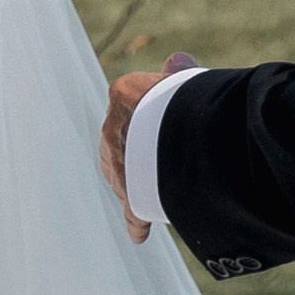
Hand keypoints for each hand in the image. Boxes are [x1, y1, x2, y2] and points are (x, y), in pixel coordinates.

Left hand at [100, 53, 197, 239]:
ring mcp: (119, 165)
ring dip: (139, 185)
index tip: (165, 126)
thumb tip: (178, 60)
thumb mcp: (181, 82)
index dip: (149, 119)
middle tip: (163, 162)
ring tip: (159, 193)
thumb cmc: (180, 100)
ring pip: (125, 176)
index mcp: (124, 97)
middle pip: (126, 144)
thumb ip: (178, 73)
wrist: (169, 131)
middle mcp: (113, 130)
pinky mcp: (130, 196)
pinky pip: (132, 212)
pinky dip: (136, 223)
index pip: (132, 109)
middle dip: (140, 154)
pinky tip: (138, 234)